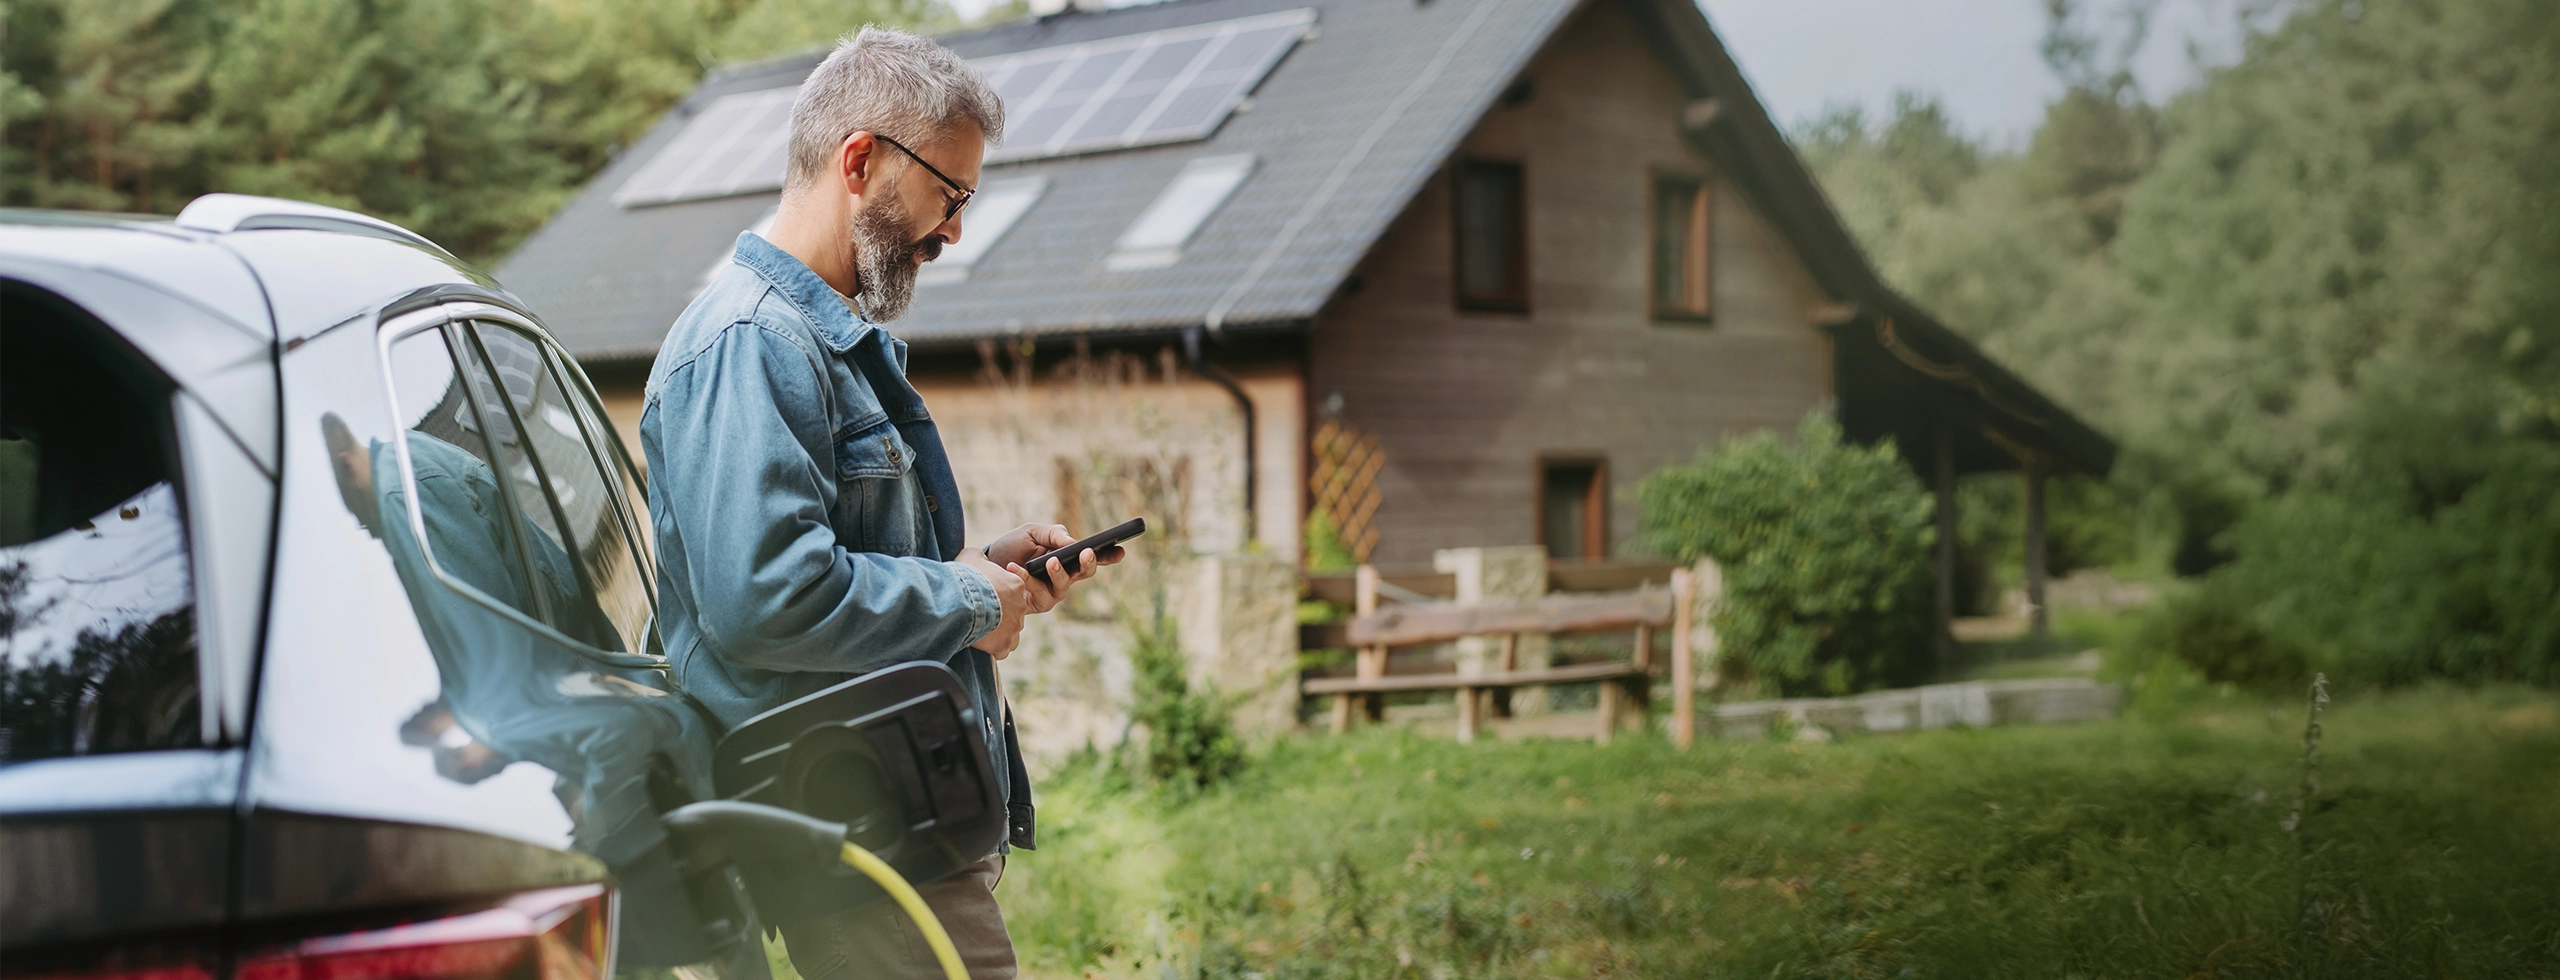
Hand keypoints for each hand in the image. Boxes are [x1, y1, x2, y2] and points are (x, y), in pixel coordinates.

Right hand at [953, 548, 1025, 658]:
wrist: (960, 600)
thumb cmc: (965, 577)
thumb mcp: (971, 556)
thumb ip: (979, 557)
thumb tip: (977, 558)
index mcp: (1016, 585)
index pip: (1012, 591)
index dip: (997, 593)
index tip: (984, 595)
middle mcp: (1020, 606)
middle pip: (1012, 612)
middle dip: (998, 614)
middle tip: (979, 612)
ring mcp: (1014, 626)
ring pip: (1010, 632)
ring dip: (997, 631)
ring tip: (979, 628)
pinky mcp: (1004, 644)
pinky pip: (1002, 649)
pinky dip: (993, 648)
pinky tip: (980, 641)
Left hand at [985, 523, 1122, 614]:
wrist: (984, 566)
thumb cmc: (1012, 547)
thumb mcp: (1032, 532)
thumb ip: (1052, 534)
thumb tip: (1071, 542)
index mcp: (1068, 558)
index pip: (1094, 557)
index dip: (1110, 556)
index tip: (1120, 551)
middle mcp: (1065, 577)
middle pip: (1085, 573)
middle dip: (1088, 564)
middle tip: (1086, 553)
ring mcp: (1052, 592)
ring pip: (1063, 586)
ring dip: (1058, 573)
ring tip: (1049, 561)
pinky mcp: (1036, 604)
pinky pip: (1037, 593)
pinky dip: (1027, 579)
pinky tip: (1015, 567)